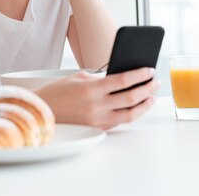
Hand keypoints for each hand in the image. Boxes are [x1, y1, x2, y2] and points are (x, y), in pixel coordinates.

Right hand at [35, 67, 159, 129]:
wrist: (42, 111)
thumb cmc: (58, 92)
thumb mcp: (79, 78)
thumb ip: (100, 79)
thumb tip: (121, 79)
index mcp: (91, 90)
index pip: (123, 81)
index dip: (140, 75)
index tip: (150, 70)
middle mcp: (96, 106)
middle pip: (131, 98)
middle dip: (147, 89)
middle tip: (155, 82)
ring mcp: (98, 119)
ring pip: (130, 114)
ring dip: (144, 104)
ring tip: (151, 96)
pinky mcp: (97, 127)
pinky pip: (120, 121)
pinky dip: (131, 113)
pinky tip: (137, 106)